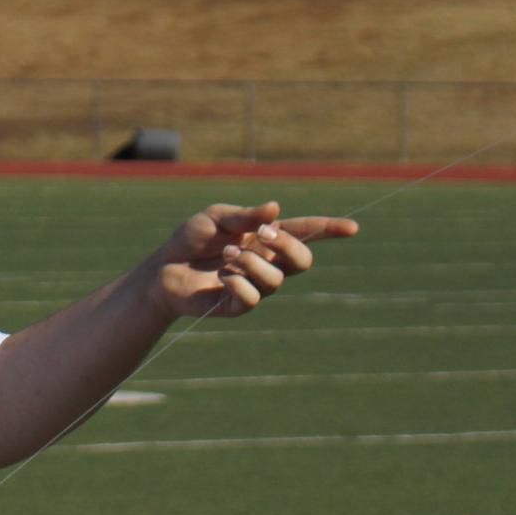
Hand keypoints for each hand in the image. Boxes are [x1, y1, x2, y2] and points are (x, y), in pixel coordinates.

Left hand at [148, 200, 357, 320]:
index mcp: (267, 238)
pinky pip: (253, 298)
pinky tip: (222, 276)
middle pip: (302, 260)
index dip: (329, 230)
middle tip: (261, 235)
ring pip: (277, 280)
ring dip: (251, 262)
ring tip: (226, 255)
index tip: (352, 228)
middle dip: (287, 245)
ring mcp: (255, 285)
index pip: (305, 232)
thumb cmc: (190, 240)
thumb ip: (245, 216)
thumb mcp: (215, 218)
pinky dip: (239, 283)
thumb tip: (275, 209)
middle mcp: (267, 262)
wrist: (162, 268)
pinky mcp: (239, 305)